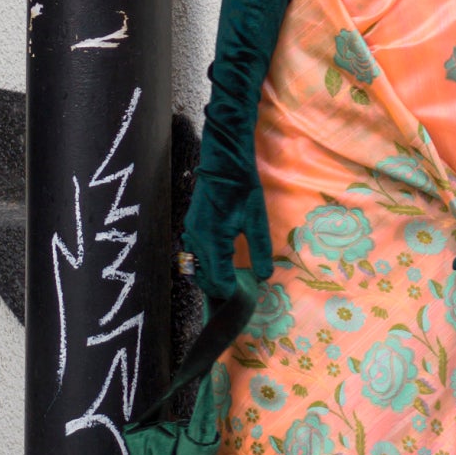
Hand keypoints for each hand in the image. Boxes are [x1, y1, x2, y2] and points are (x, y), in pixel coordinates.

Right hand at [182, 156, 272, 306]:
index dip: (232, 291)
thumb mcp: (256, 220)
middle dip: (221, 287)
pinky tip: (220, 262)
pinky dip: (205, 264)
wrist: (223, 162)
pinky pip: (194, 254)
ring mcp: (190, 232)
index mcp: (213, 240)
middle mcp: (197, 240)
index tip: (246, 293)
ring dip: (211, 277)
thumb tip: (264, 277)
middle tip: (240, 289)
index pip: (218, 281)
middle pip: (205, 278)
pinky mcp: (190, 226)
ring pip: (196, 267)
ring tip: (231, 279)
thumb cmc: (243, 188)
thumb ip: (260, 250)